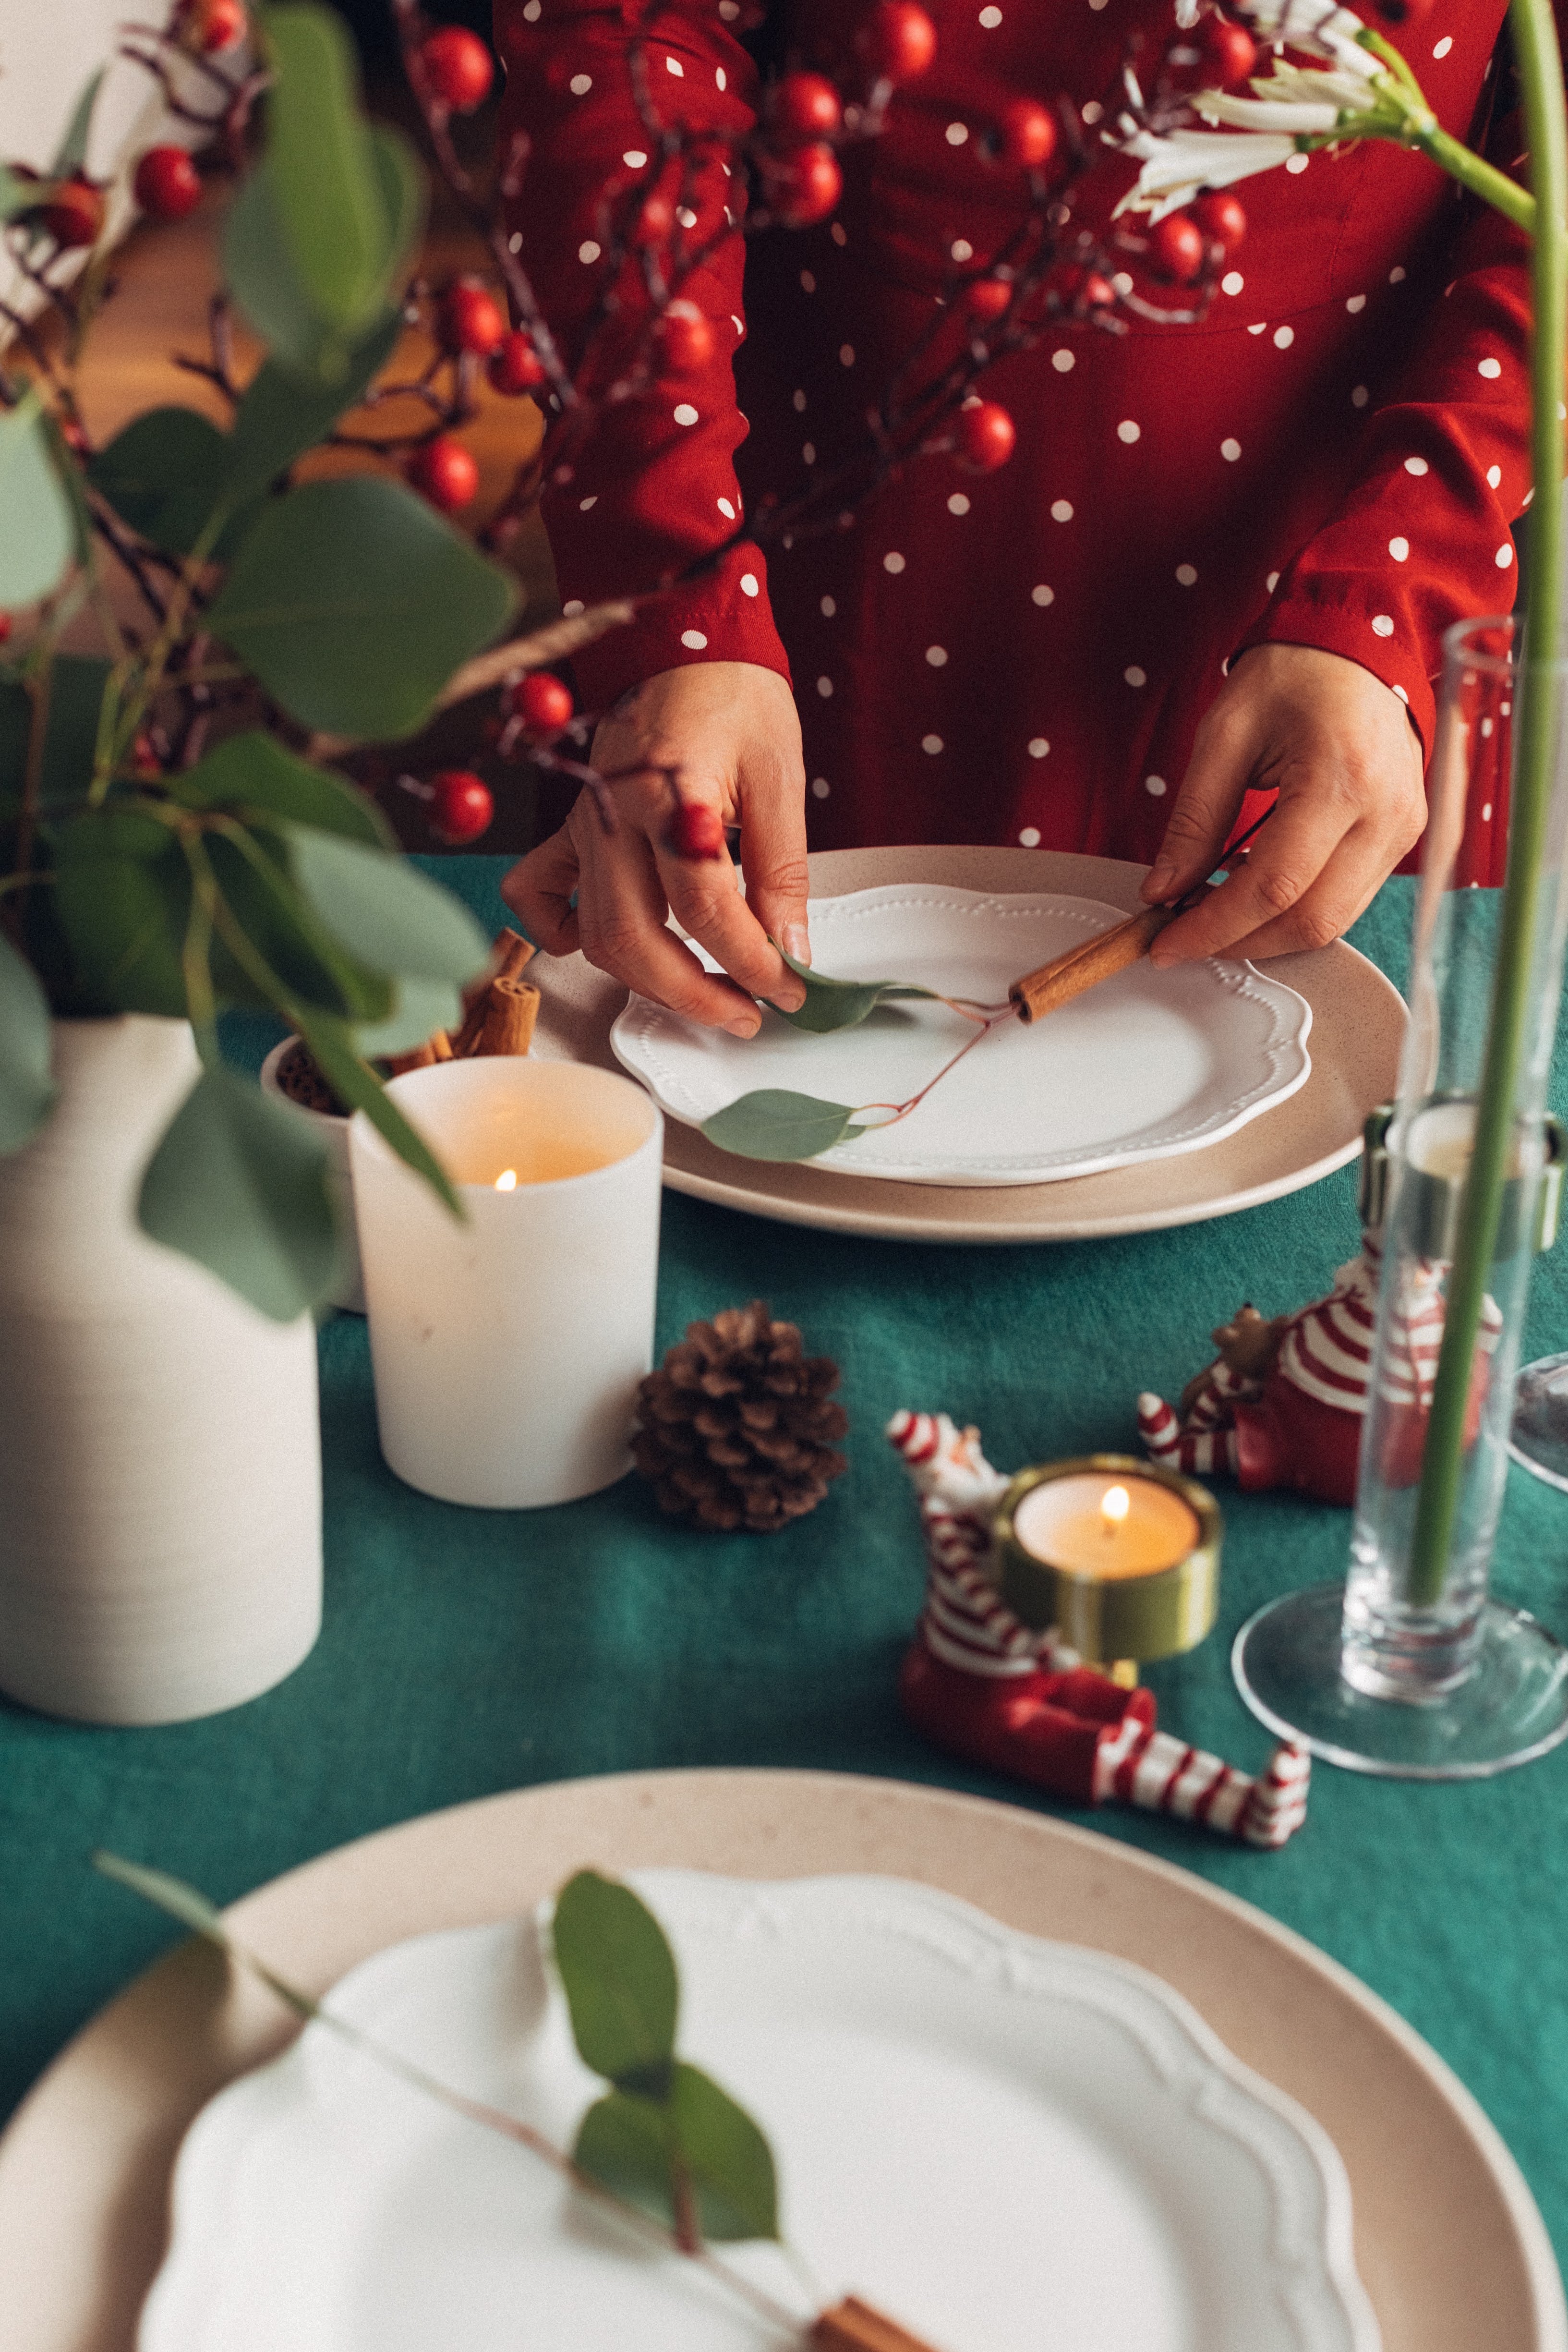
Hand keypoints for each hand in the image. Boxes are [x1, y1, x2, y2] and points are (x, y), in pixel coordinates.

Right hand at [501, 661, 809, 1035]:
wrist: (683, 634)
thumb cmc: (733, 691)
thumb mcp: (780, 779)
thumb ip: (782, 872)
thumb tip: (791, 950)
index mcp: (670, 793)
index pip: (707, 909)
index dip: (752, 963)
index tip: (790, 987)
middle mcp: (613, 812)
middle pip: (637, 937)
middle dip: (696, 994)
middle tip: (748, 1011)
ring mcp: (585, 821)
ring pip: (595, 932)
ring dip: (648, 980)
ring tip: (706, 991)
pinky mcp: (572, 822)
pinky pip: (539, 889)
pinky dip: (561, 931)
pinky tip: (598, 947)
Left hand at [1140, 643, 1425, 966]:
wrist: (1359, 644)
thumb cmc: (1294, 673)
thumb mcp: (1225, 735)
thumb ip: (1194, 821)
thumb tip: (1163, 890)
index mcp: (1342, 778)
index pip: (1274, 886)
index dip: (1215, 927)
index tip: (1166, 943)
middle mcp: (1387, 812)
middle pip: (1309, 918)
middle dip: (1239, 941)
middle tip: (1183, 936)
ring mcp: (1405, 828)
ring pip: (1332, 920)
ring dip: (1267, 933)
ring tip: (1214, 909)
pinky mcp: (1405, 836)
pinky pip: (1348, 899)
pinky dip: (1296, 909)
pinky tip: (1256, 889)